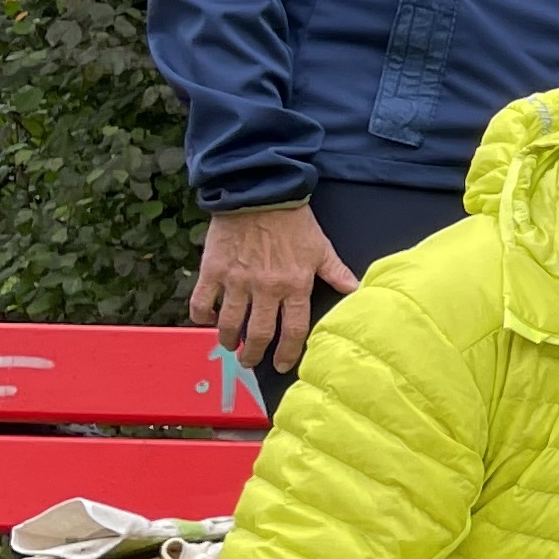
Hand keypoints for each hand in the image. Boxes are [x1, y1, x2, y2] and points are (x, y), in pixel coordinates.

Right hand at [193, 201, 361, 374]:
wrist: (259, 193)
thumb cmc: (293, 221)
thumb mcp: (321, 247)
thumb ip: (337, 273)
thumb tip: (357, 290)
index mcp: (295, 285)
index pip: (293, 330)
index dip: (287, 353)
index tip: (283, 365)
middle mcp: (266, 288)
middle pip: (260, 333)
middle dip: (255, 354)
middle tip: (251, 362)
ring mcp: (237, 280)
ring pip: (230, 323)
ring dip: (229, 339)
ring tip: (230, 345)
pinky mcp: (213, 270)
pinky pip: (202, 302)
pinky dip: (201, 316)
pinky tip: (206, 320)